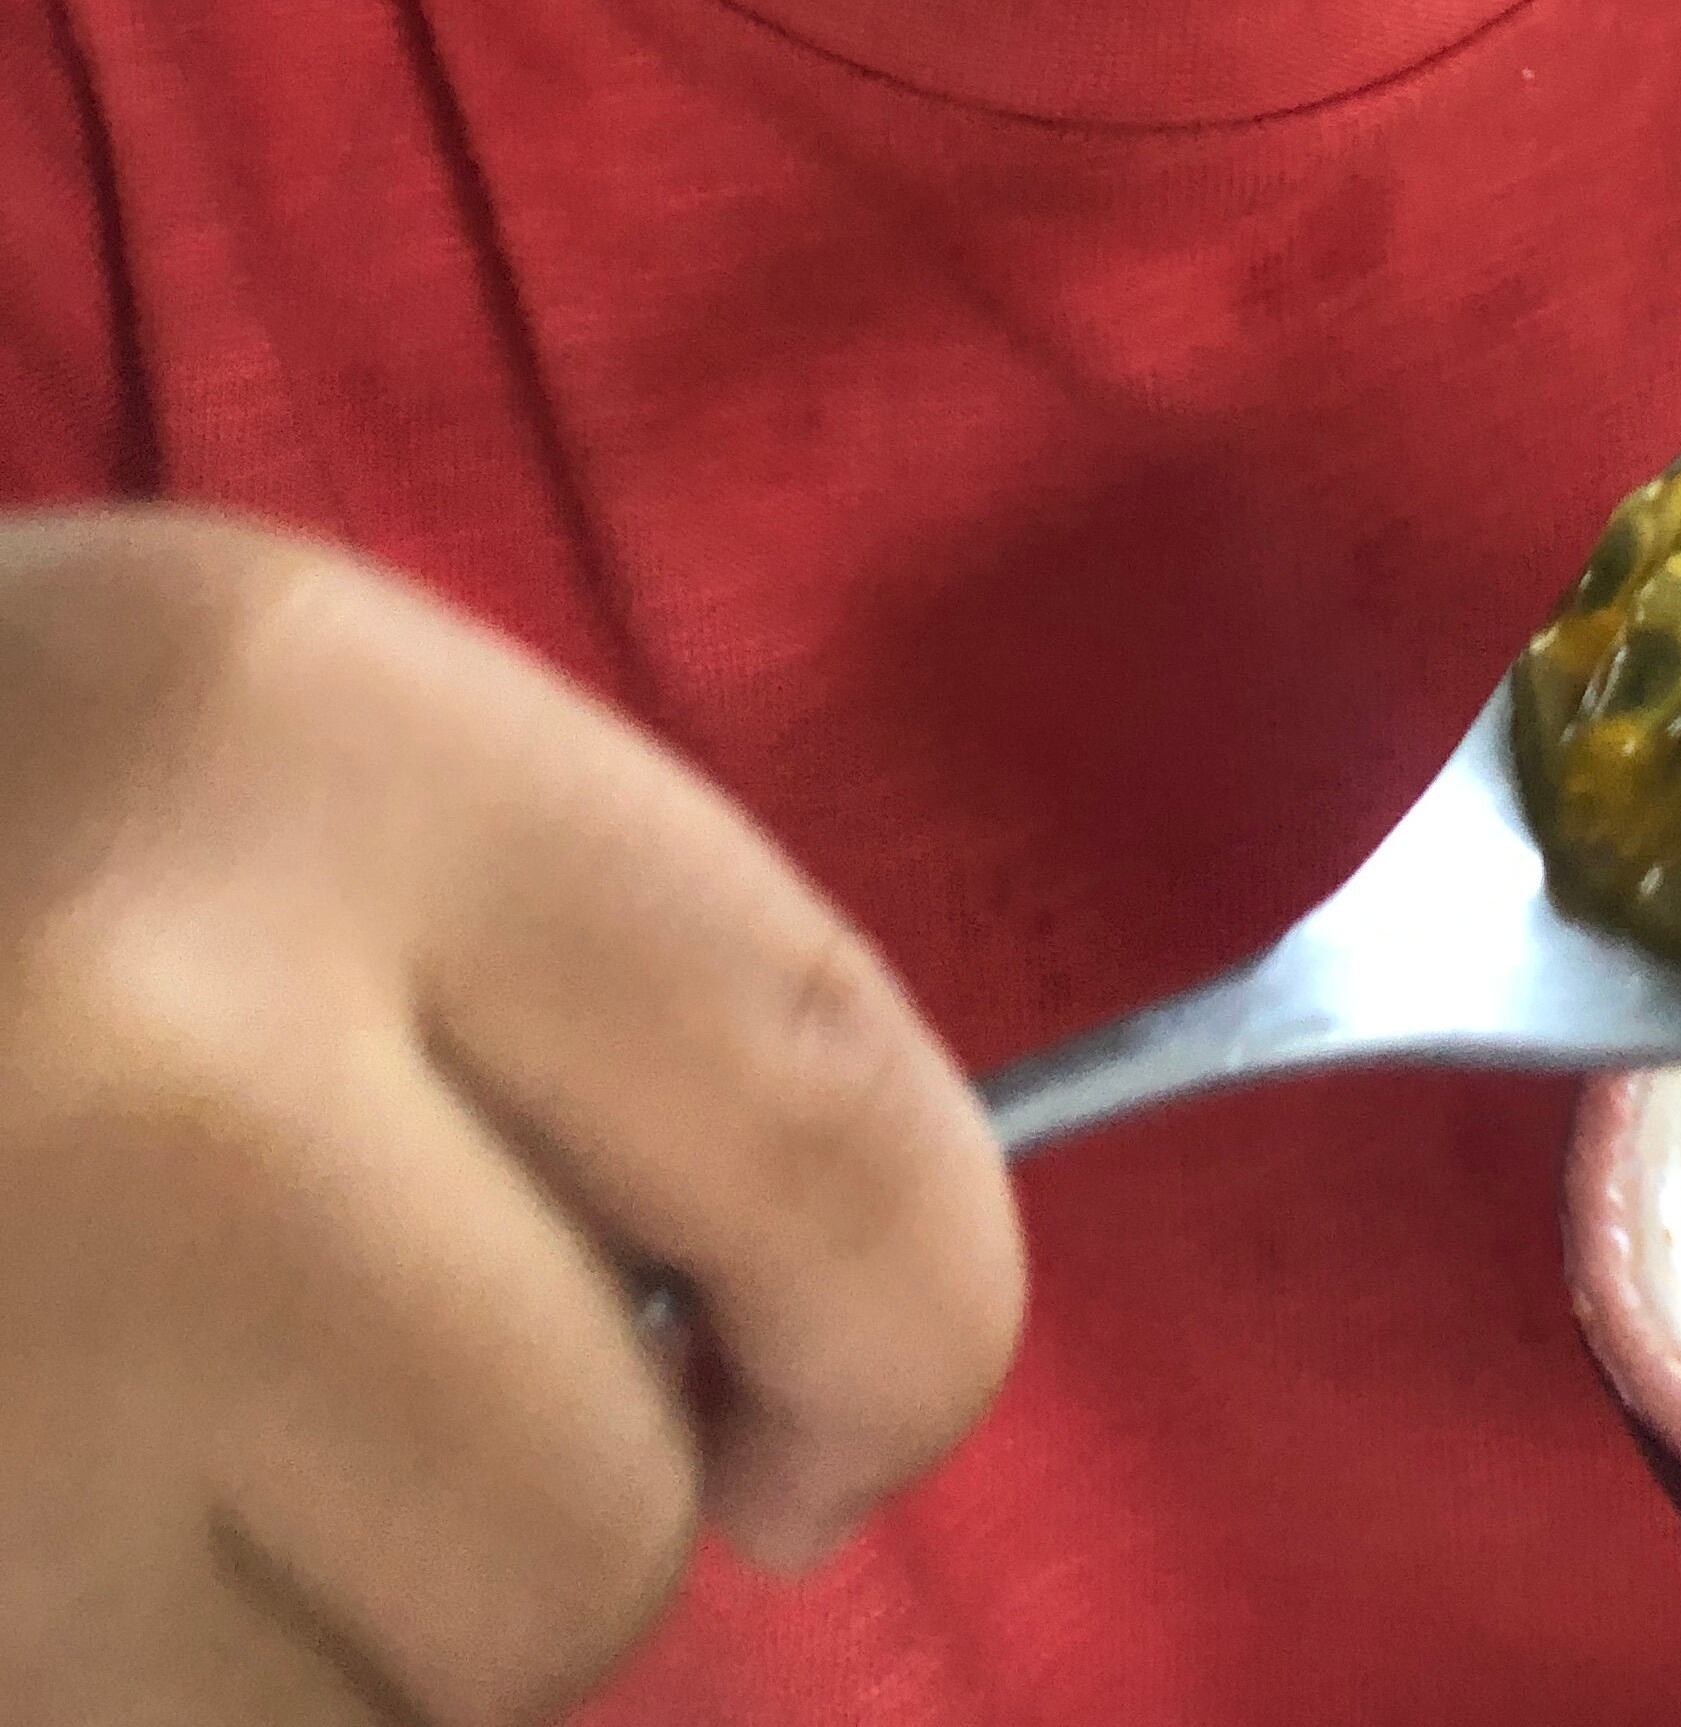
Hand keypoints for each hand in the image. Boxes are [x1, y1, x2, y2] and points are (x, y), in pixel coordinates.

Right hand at [0, 507, 1023, 1722]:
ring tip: (71, 1416)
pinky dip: (122, 1691)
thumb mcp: (266, 751)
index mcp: (307, 736)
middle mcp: (141, 1059)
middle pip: (579, 1530)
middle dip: (506, 1518)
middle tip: (299, 1379)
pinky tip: (6, 1518)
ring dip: (279, 1657)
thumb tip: (814, 1390)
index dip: (904, 1331)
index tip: (826, 1412)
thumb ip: (571, 1000)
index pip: (831, 1119)